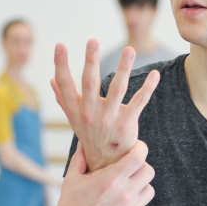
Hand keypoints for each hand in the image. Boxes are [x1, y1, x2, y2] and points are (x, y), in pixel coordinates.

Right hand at [50, 40, 159, 170]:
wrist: (106, 164)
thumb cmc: (90, 135)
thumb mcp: (73, 118)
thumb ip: (63, 98)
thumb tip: (51, 80)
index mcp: (76, 109)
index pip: (65, 84)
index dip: (61, 64)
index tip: (60, 45)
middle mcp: (90, 113)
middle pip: (90, 83)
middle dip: (91, 61)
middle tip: (92, 41)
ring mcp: (109, 119)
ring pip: (117, 89)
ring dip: (124, 68)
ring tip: (129, 49)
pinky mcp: (127, 124)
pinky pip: (139, 102)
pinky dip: (147, 88)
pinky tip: (155, 74)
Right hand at [51, 143, 154, 205]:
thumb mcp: (71, 180)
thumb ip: (80, 159)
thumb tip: (84, 143)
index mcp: (111, 180)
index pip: (139, 157)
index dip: (140, 148)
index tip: (136, 147)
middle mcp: (124, 195)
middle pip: (149, 171)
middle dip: (141, 166)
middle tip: (131, 167)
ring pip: (149, 190)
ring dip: (140, 185)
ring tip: (126, 186)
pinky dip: (131, 205)